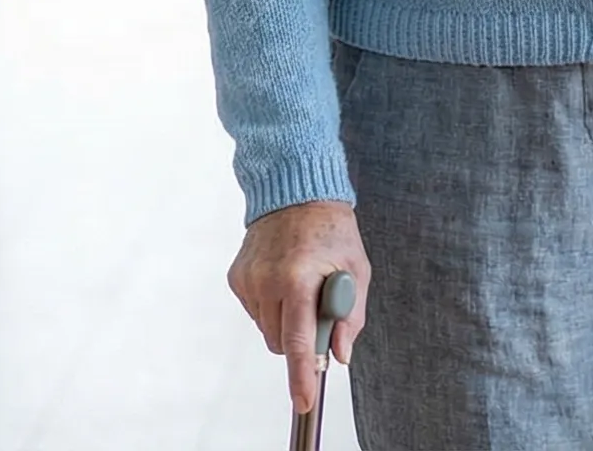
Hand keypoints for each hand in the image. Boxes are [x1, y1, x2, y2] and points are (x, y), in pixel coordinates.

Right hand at [227, 199, 370, 413]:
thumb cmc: (332, 231)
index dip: (301, 375)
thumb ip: (350, 315)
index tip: (302, 399)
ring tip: (301, 287)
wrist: (296, 193)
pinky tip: (283, 280)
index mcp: (300, 278)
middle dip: (299, 341)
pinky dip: (271, 307)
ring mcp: (248, 279)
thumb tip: (340, 353)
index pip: (298, 340)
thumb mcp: (356, 268)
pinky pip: (255, 311)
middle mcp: (268, 280)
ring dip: (285, 322)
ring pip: (265, 330)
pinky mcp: (237, 277)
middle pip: (279, 342)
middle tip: (317, 311)